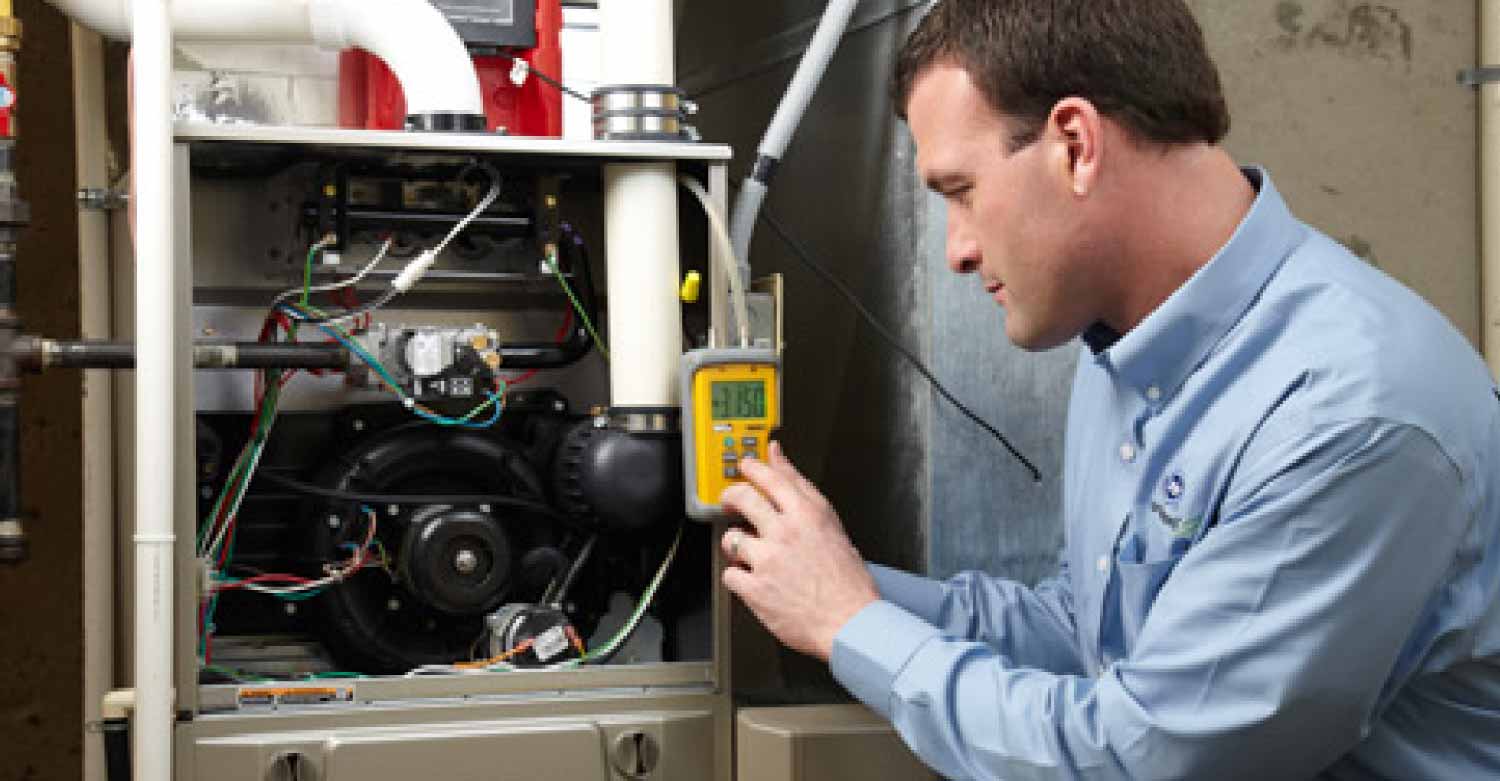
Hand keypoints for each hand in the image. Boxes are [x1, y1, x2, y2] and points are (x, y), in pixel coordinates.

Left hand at [720, 441, 877, 661]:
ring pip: (731, 538)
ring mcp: (768, 560)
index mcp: (808, 515)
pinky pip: (730, 575)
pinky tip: (752, 580)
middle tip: (731, 504)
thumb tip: (778, 455)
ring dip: (736, 545)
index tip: (746, 467)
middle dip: (730, 498)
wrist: (852, 623)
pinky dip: (738, 578)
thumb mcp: (831, 524)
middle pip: (741, 499)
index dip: (752, 468)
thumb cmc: (848, 582)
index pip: (770, 477)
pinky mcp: (756, 589)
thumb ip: (800, 488)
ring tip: (748, 554)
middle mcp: (786, 533)